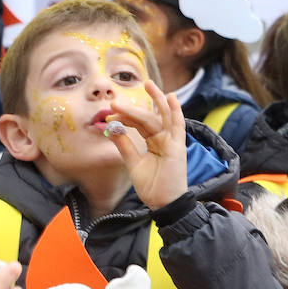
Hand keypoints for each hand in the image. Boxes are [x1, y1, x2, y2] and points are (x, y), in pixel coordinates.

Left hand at [105, 80, 187, 210]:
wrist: (163, 205)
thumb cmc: (152, 187)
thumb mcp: (133, 163)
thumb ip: (125, 145)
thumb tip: (112, 128)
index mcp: (155, 142)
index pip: (138, 124)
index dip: (124, 118)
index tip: (109, 116)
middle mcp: (164, 139)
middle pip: (148, 118)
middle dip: (132, 109)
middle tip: (115, 101)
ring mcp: (172, 142)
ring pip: (163, 116)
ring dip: (156, 99)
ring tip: (148, 83)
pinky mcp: (177, 147)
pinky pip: (178, 125)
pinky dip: (175, 111)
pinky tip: (170, 97)